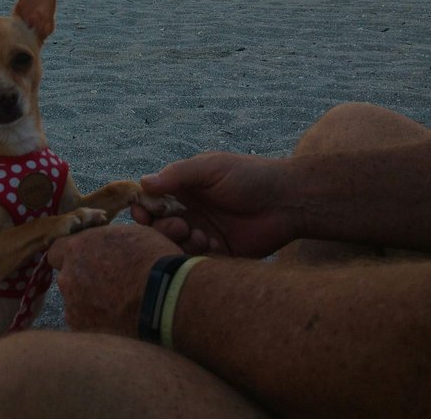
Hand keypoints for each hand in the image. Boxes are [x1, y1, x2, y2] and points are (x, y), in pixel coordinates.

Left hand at [48, 224, 180, 336]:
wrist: (164, 297)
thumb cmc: (151, 258)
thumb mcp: (126, 233)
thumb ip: (103, 240)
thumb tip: (101, 246)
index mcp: (76, 249)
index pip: (57, 250)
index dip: (71, 255)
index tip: (87, 258)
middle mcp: (68, 278)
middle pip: (67, 277)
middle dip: (81, 279)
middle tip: (108, 282)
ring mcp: (74, 308)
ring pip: (75, 302)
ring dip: (89, 302)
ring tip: (117, 304)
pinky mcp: (85, 332)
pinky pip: (85, 324)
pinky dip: (97, 322)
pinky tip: (118, 320)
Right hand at [132, 151, 299, 256]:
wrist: (287, 201)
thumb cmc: (249, 176)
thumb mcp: (210, 168)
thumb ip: (177, 175)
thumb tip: (142, 183)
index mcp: (184, 189)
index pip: (152, 201)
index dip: (143, 208)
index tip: (143, 213)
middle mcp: (190, 211)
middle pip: (159, 227)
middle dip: (163, 228)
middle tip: (182, 224)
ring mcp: (203, 233)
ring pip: (176, 246)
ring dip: (181, 243)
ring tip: (200, 236)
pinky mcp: (219, 254)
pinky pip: (197, 262)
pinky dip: (200, 256)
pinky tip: (215, 245)